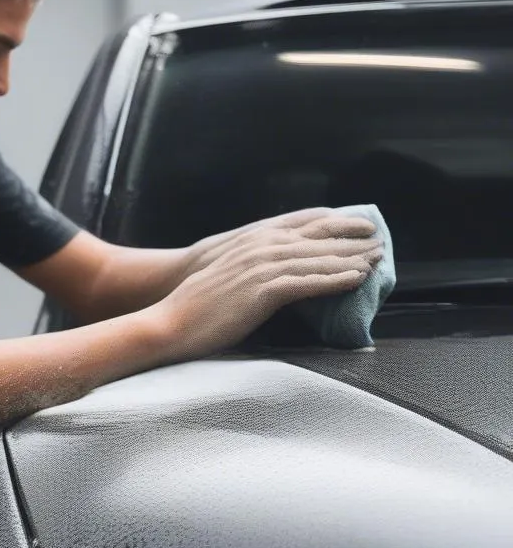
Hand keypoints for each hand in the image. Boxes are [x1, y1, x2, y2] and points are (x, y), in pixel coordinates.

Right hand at [151, 211, 382, 362]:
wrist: (168, 324)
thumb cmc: (192, 308)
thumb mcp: (224, 277)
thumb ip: (250, 269)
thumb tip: (272, 279)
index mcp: (249, 241)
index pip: (301, 225)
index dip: (333, 223)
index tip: (358, 226)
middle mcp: (258, 247)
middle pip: (316, 237)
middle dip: (350, 238)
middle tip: (379, 241)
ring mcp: (260, 267)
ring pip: (317, 258)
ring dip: (351, 258)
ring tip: (377, 260)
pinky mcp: (262, 291)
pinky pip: (308, 282)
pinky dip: (336, 279)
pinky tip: (357, 279)